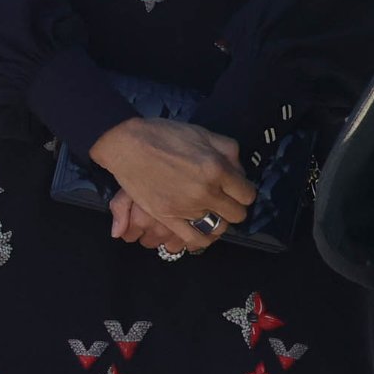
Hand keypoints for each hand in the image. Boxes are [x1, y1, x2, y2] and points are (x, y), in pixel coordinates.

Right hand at [88, 116, 250, 252]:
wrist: (126, 145)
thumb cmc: (165, 135)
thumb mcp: (204, 134)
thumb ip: (229, 153)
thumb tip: (238, 174)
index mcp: (218, 170)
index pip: (248, 195)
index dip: (242, 191)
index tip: (234, 188)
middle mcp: (206, 192)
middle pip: (236, 214)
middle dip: (233, 206)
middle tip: (222, 198)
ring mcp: (186, 208)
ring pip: (218, 227)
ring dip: (217, 220)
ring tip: (209, 212)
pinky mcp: (167, 217)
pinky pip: (194, 239)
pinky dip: (203, 240)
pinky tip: (201, 231)